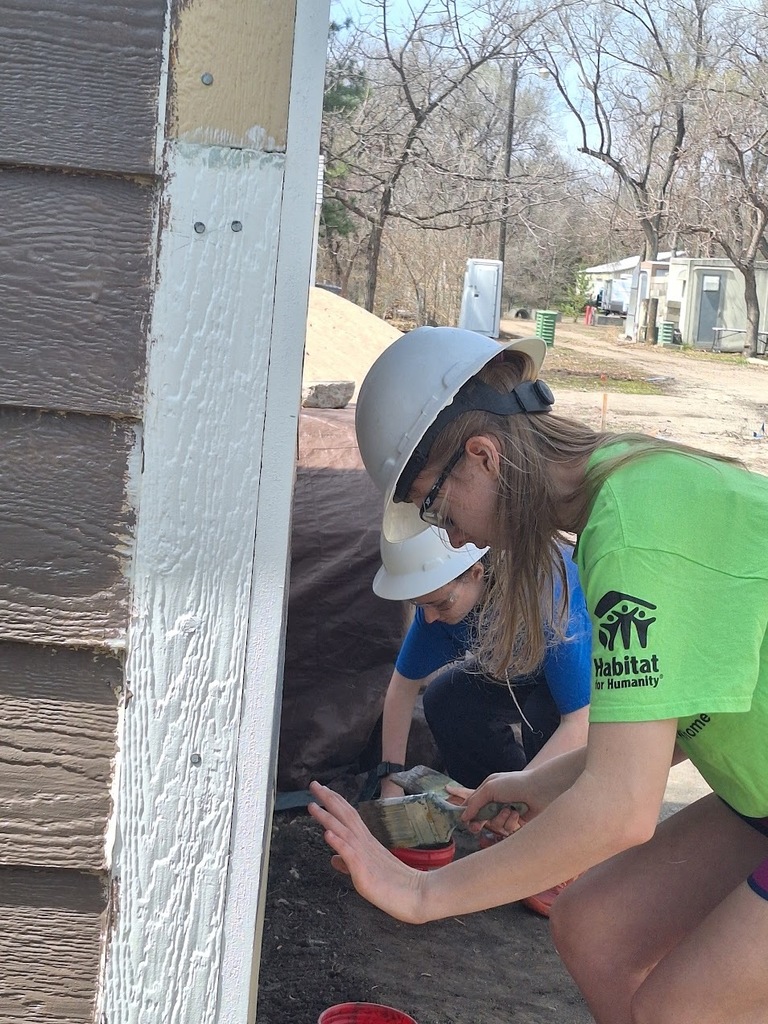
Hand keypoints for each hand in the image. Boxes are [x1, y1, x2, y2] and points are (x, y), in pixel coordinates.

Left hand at [308, 781, 427, 923]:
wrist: (420, 896)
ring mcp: (366, 856)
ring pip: (344, 831)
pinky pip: (351, 855)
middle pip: (346, 816)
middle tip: (313, 784)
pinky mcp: (365, 872)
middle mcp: (366, 844)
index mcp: (368, 842)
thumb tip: (333, 859)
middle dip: (328, 800)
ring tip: (313, 805)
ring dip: (327, 817)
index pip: (349, 816)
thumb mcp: (367, 873)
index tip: (322, 789)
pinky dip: (339, 842)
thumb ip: (349, 863)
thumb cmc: (397, 886)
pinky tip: (328, 834)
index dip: (335, 801)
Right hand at [453, 772, 536, 834]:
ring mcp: (506, 811)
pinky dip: (511, 821)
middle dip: (480, 822)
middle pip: (481, 818)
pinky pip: (508, 828)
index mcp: (488, 790)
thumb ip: (474, 802)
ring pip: (495, 824)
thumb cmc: (515, 784)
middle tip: (478, 827)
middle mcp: (496, 801)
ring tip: (510, 809)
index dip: (467, 814)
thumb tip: (463, 816)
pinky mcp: (516, 821)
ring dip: (500, 818)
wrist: (540, 790)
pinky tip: (518, 813)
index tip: (465, 822)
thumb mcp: (490, 788)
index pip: (472, 804)